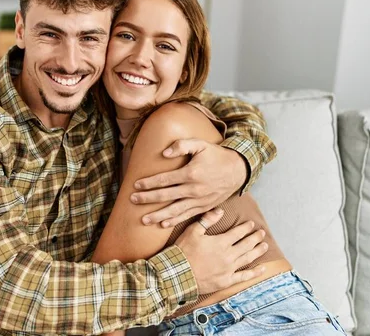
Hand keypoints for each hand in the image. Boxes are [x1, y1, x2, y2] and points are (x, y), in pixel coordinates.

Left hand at [131, 138, 247, 226]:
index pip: (164, 180)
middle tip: (132, 200)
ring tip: (143, 220)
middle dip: (147, 199)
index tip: (136, 185)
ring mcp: (199, 201)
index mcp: (191, 173)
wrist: (237, 170)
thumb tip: (164, 153)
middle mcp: (194, 189)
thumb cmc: (216, 155)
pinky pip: (187, 216)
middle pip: (165, 196)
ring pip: (175, 211)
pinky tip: (163, 225)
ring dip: (158, 216)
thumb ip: (182, 145)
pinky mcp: (204, 207)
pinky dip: (174, 221)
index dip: (149, 183)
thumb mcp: (200, 144)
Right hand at [175, 208, 266, 294]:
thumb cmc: (184, 251)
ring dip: (258, 251)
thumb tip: (220, 210)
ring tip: (265, 246)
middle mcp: (228, 255)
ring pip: (248, 258)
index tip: (251, 224)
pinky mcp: (226, 281)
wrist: (179, 274)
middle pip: (246, 244)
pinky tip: (262, 269)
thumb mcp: (192, 231)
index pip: (238, 232)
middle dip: (255, 238)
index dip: (246, 227)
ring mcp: (229, 269)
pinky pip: (244, 276)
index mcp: (221, 242)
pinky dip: (254, 272)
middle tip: (262, 233)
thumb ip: (207, 220)